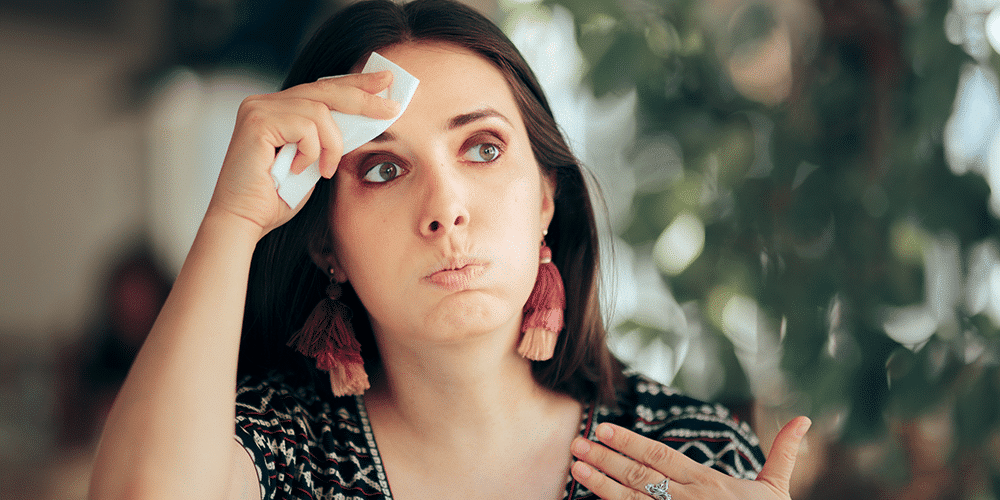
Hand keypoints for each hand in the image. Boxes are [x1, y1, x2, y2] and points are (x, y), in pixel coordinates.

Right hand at [207, 70, 400, 237]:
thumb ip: (328, 137)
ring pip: (320, 112)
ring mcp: (258, 108)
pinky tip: (299, 169)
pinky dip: (312, 151)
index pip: (322, 89)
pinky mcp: (257, 121)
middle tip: (392, 108)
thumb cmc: (276, 197)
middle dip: (364, 98)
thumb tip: (364, 118)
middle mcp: (264, 102)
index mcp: (277, 108)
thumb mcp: (314, 160)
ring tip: (325, 170)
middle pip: (326, 90)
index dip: (356, 83)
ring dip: (332, 145)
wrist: (244, 221)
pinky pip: (306, 126)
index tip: (385, 82)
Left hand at [570, 416, 810, 499]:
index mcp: (708, 484)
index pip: (660, 456)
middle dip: (604, 459)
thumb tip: (804, 420)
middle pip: (638, 475)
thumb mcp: (776, 491)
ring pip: (631, 499)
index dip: (629, 442)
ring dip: (600, 484)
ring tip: (575, 469)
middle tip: (576, 444)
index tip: (603, 430)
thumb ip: (783, 454)